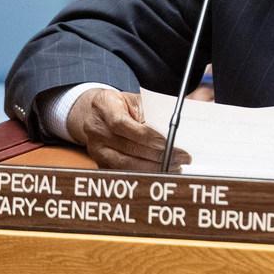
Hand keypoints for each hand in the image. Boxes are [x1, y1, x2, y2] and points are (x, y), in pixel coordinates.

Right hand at [66, 89, 190, 171]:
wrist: (94, 113)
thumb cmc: (120, 105)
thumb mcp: (134, 99)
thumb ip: (151, 110)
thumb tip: (176, 124)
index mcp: (104, 106)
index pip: (122, 124)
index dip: (146, 135)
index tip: (167, 142)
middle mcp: (96, 129)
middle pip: (127, 147)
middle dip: (158, 155)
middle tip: (180, 157)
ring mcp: (95, 148)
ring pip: (125, 164)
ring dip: (152, 167)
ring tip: (174, 166)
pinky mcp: (99, 162)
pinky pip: (122, 172)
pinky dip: (142, 173)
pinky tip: (159, 171)